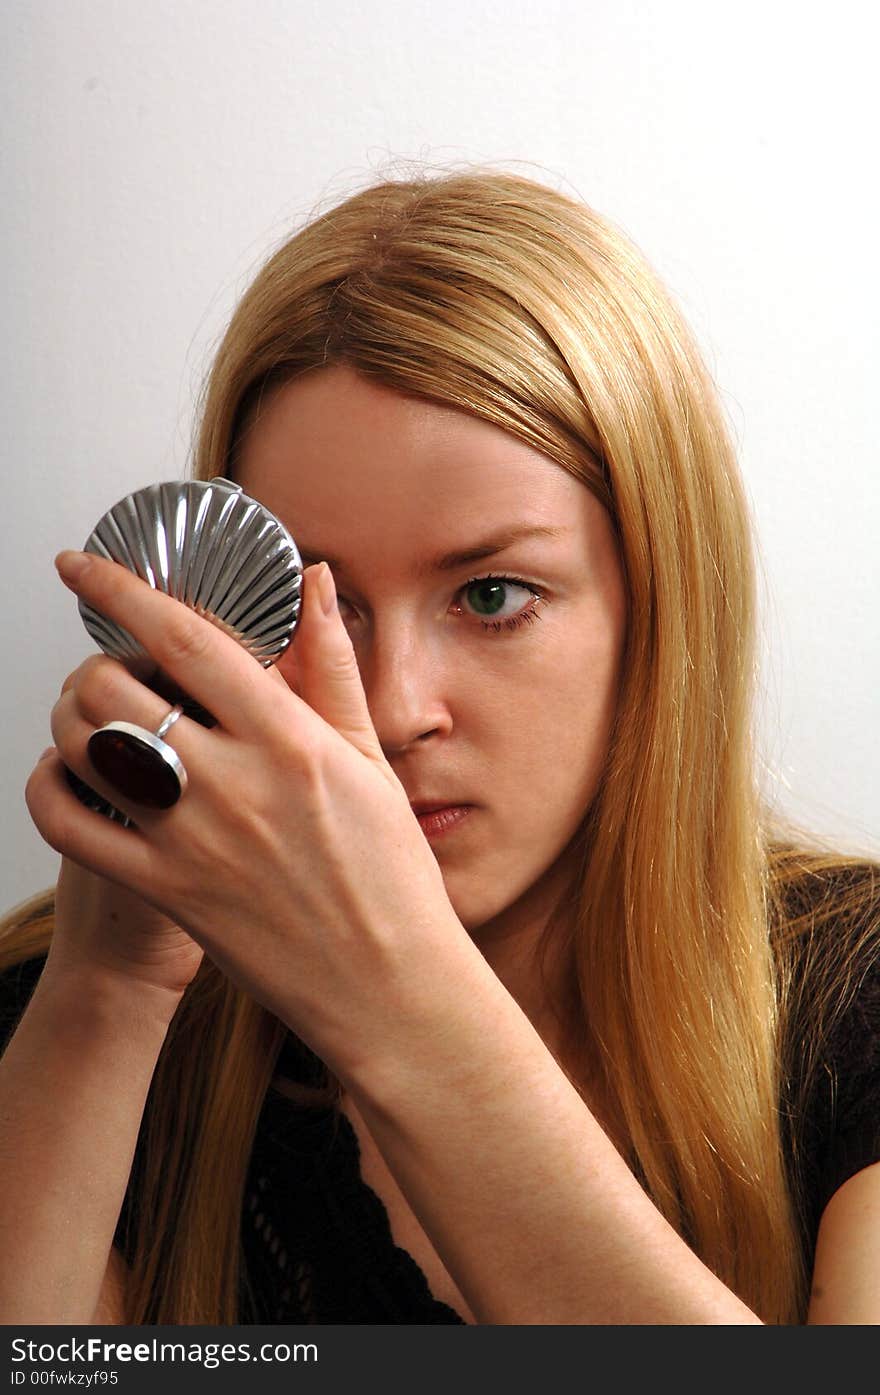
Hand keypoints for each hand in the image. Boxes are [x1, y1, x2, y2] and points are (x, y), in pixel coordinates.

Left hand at [26, 553, 469, 1075]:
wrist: (389, 986)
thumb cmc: (391, 877)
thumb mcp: (371, 760)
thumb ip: (330, 668)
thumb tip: (315, 583)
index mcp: (289, 738)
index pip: (184, 636)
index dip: (120, 588)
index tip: (84, 565)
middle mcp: (234, 782)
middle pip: (113, 686)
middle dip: (92, 661)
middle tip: (109, 668)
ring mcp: (193, 840)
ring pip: (85, 748)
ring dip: (70, 718)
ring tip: (91, 718)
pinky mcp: (166, 890)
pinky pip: (70, 826)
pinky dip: (49, 789)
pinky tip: (67, 777)